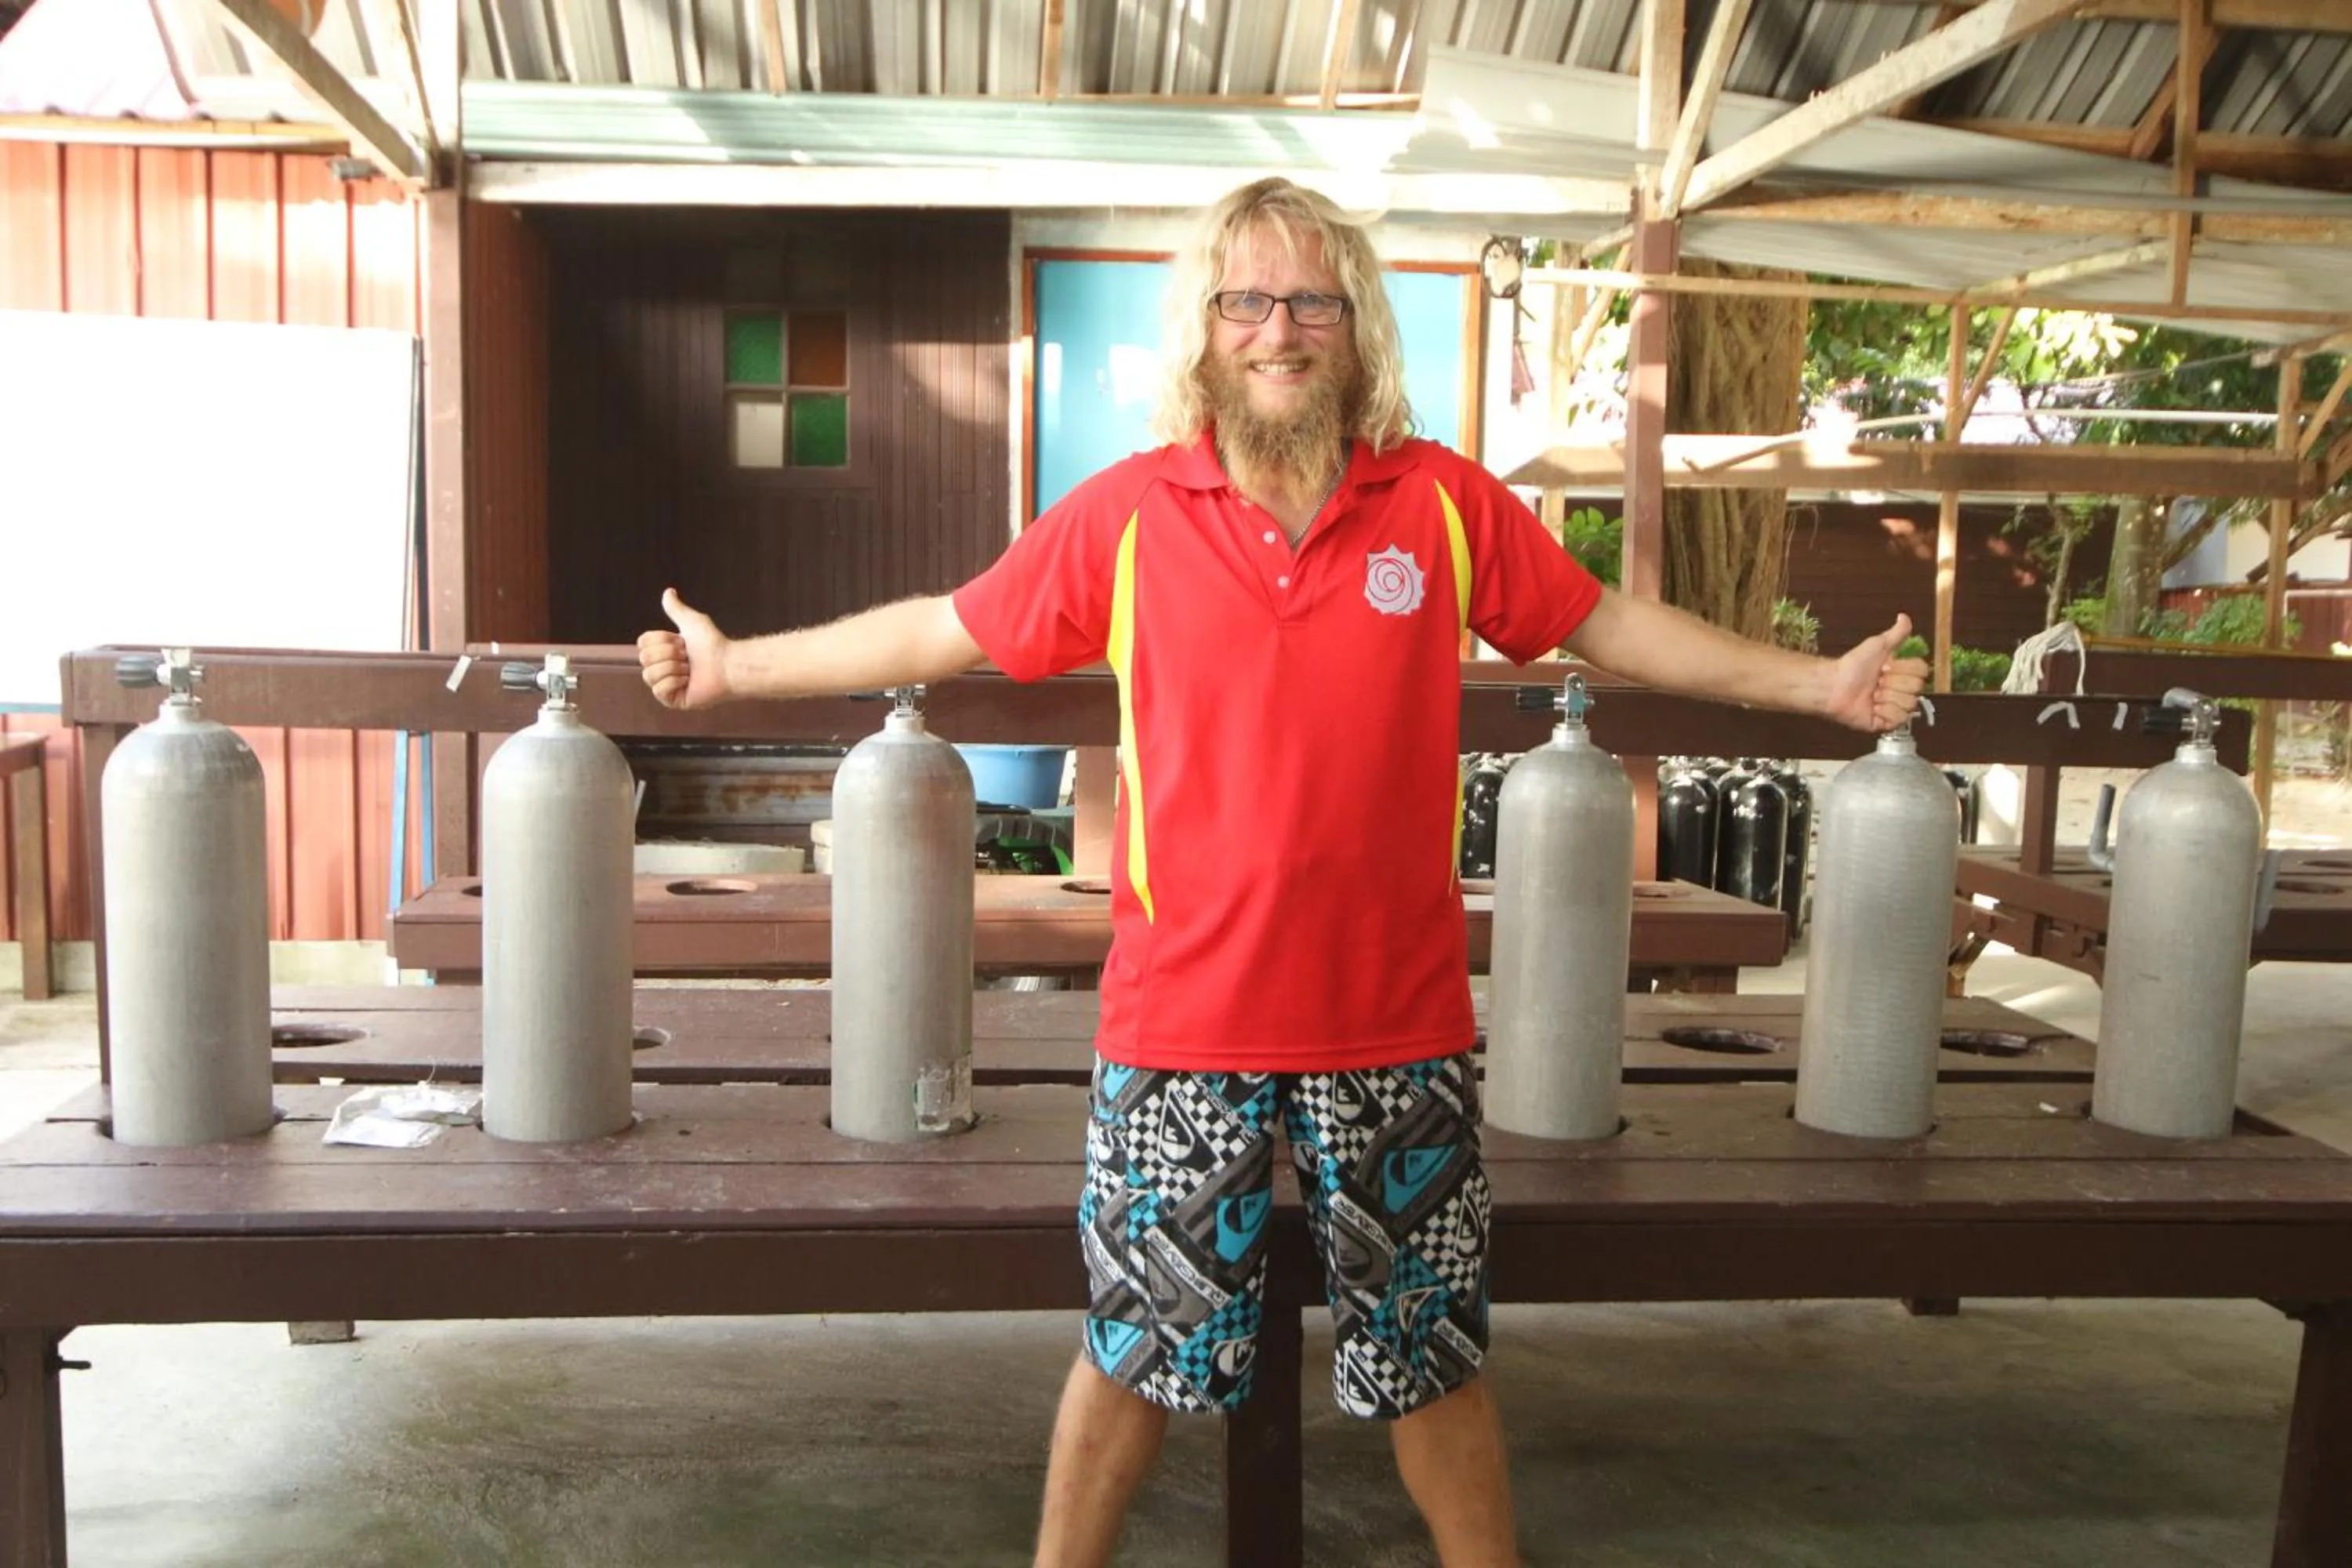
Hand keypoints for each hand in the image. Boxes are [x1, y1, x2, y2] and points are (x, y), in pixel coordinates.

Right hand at [638, 588, 732, 709]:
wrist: (727, 664)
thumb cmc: (712, 644)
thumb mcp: (691, 621)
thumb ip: (676, 609)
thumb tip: (668, 591)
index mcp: (662, 652)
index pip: (643, 643)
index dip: (662, 640)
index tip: (682, 641)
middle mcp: (661, 668)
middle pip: (644, 658)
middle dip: (669, 654)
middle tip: (688, 656)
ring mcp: (666, 686)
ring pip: (649, 675)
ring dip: (673, 668)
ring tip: (690, 669)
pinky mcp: (672, 700)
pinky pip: (658, 690)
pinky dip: (674, 681)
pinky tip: (689, 681)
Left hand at [1825, 613, 1928, 732]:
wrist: (1834, 684)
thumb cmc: (1853, 665)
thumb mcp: (1878, 645)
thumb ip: (1896, 633)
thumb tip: (1904, 616)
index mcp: (1903, 674)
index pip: (1922, 671)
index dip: (1903, 668)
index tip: (1885, 666)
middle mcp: (1902, 691)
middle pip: (1917, 688)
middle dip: (1893, 683)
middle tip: (1877, 682)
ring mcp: (1895, 708)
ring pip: (1909, 704)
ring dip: (1887, 697)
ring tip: (1872, 695)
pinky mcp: (1886, 724)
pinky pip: (1899, 719)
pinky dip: (1884, 711)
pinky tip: (1872, 707)